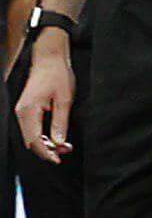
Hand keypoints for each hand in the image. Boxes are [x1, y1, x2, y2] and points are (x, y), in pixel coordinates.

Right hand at [15, 29, 64, 163]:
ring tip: (63, 146)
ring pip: (30, 135)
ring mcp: (22, 111)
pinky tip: (54, 138)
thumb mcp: (64, 100)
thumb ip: (60, 122)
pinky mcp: (26, 109)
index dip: (46, 152)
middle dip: (46, 150)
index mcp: (28, 110)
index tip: (58, 159)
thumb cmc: (57, 75)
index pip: (33, 140)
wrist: (49, 58)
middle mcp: (21, 112)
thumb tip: (59, 142)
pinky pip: (31, 128)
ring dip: (45, 144)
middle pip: (30, 140)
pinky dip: (41, 136)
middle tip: (65, 152)